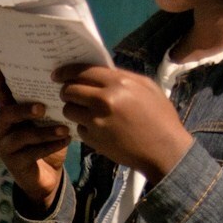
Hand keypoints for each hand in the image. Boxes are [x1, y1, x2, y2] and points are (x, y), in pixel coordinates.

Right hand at [0, 59, 69, 209]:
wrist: (45, 177)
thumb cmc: (46, 142)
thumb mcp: (46, 120)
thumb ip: (47, 102)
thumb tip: (66, 76)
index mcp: (9, 112)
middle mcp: (3, 128)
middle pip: (4, 114)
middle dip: (21, 109)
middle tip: (41, 107)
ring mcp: (6, 147)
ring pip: (19, 136)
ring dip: (42, 131)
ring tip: (63, 129)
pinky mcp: (15, 164)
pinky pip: (31, 154)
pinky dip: (50, 146)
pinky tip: (65, 140)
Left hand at [54, 63, 193, 179]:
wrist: (165, 151)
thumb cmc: (160, 117)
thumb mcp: (147, 87)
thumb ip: (122, 76)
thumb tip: (100, 71)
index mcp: (119, 83)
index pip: (82, 71)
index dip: (66, 71)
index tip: (57, 74)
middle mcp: (103, 101)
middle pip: (69, 90)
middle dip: (67, 90)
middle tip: (70, 93)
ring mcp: (96, 121)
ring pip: (69, 110)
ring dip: (73, 108)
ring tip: (84, 111)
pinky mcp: (93, 139)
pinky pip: (78, 128)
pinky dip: (83, 126)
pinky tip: (97, 127)